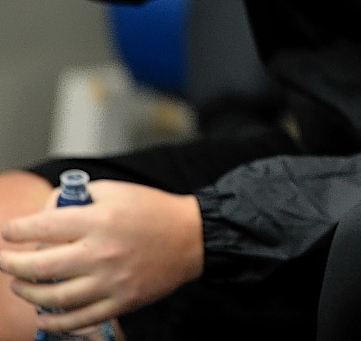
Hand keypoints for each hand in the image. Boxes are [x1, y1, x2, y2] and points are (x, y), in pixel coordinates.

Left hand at [0, 181, 202, 333]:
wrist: (192, 237)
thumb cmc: (153, 210)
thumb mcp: (116, 191)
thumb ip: (78, 198)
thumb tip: (44, 214)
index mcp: (100, 220)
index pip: (42, 227)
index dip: (17, 230)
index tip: (10, 231)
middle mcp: (101, 252)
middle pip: (39, 266)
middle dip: (10, 263)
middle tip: (4, 260)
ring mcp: (110, 281)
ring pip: (53, 297)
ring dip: (27, 291)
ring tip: (20, 284)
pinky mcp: (121, 302)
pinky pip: (78, 318)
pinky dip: (54, 319)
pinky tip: (43, 313)